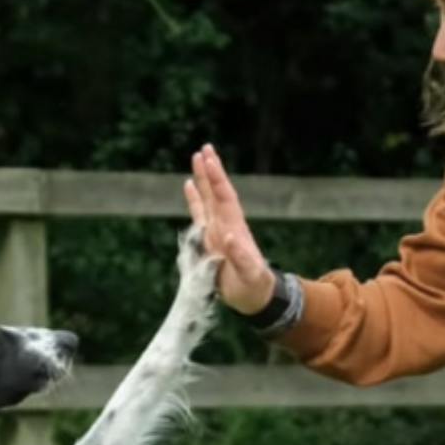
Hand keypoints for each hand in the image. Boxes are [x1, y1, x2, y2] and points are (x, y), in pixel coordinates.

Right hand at [184, 144, 275, 314]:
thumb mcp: (249, 274)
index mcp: (235, 229)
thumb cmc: (254, 286)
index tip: (210, 160)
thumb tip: (229, 237)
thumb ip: (240, 256)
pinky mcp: (209, 240)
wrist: (255, 297)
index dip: (217, 180)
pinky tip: (189, 185)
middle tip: (205, 148)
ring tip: (197, 157)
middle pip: (217, 192)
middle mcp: (226, 224)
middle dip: (211, 171)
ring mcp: (217, 230)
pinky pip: (199, 214)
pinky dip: (194, 199)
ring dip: (203, 179)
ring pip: (208, 199)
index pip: (225, 198)